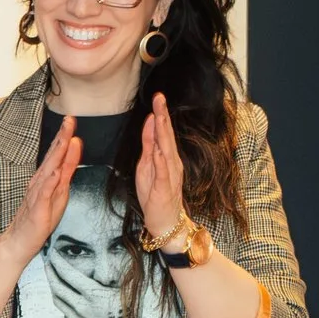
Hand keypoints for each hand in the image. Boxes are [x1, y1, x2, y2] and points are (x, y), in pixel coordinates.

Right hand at [0, 116, 80, 266]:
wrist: (19, 241)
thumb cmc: (37, 220)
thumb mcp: (56, 196)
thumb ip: (62, 177)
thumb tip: (68, 160)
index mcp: (46, 179)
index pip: (57, 155)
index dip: (65, 137)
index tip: (70, 120)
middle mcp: (41, 183)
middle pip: (54, 157)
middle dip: (62, 138)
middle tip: (69, 120)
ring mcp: (38, 195)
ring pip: (50, 170)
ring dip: (58, 154)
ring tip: (66, 139)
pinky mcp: (37, 209)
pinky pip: (44, 194)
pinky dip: (50, 182)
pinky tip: (55, 172)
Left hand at [46, 254, 124, 317]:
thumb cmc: (131, 316)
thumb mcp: (131, 293)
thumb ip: (125, 275)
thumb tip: (126, 257)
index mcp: (94, 295)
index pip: (69, 274)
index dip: (58, 262)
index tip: (53, 253)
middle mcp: (82, 306)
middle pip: (57, 286)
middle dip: (50, 271)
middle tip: (47, 261)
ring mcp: (76, 317)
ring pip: (57, 299)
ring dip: (52, 285)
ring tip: (51, 276)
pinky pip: (63, 310)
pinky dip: (60, 299)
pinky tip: (61, 294)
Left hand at [136, 93, 187, 242]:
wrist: (165, 220)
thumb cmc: (155, 194)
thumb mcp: (147, 165)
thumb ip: (149, 145)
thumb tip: (150, 123)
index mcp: (166, 156)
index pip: (163, 131)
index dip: (160, 113)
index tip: (158, 96)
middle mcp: (171, 162)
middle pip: (166, 136)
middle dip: (163, 116)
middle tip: (160, 98)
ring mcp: (170, 174)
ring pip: (166, 150)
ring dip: (164, 133)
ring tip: (160, 116)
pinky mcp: (165, 188)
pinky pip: (163, 173)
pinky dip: (162, 161)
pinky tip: (159, 151)